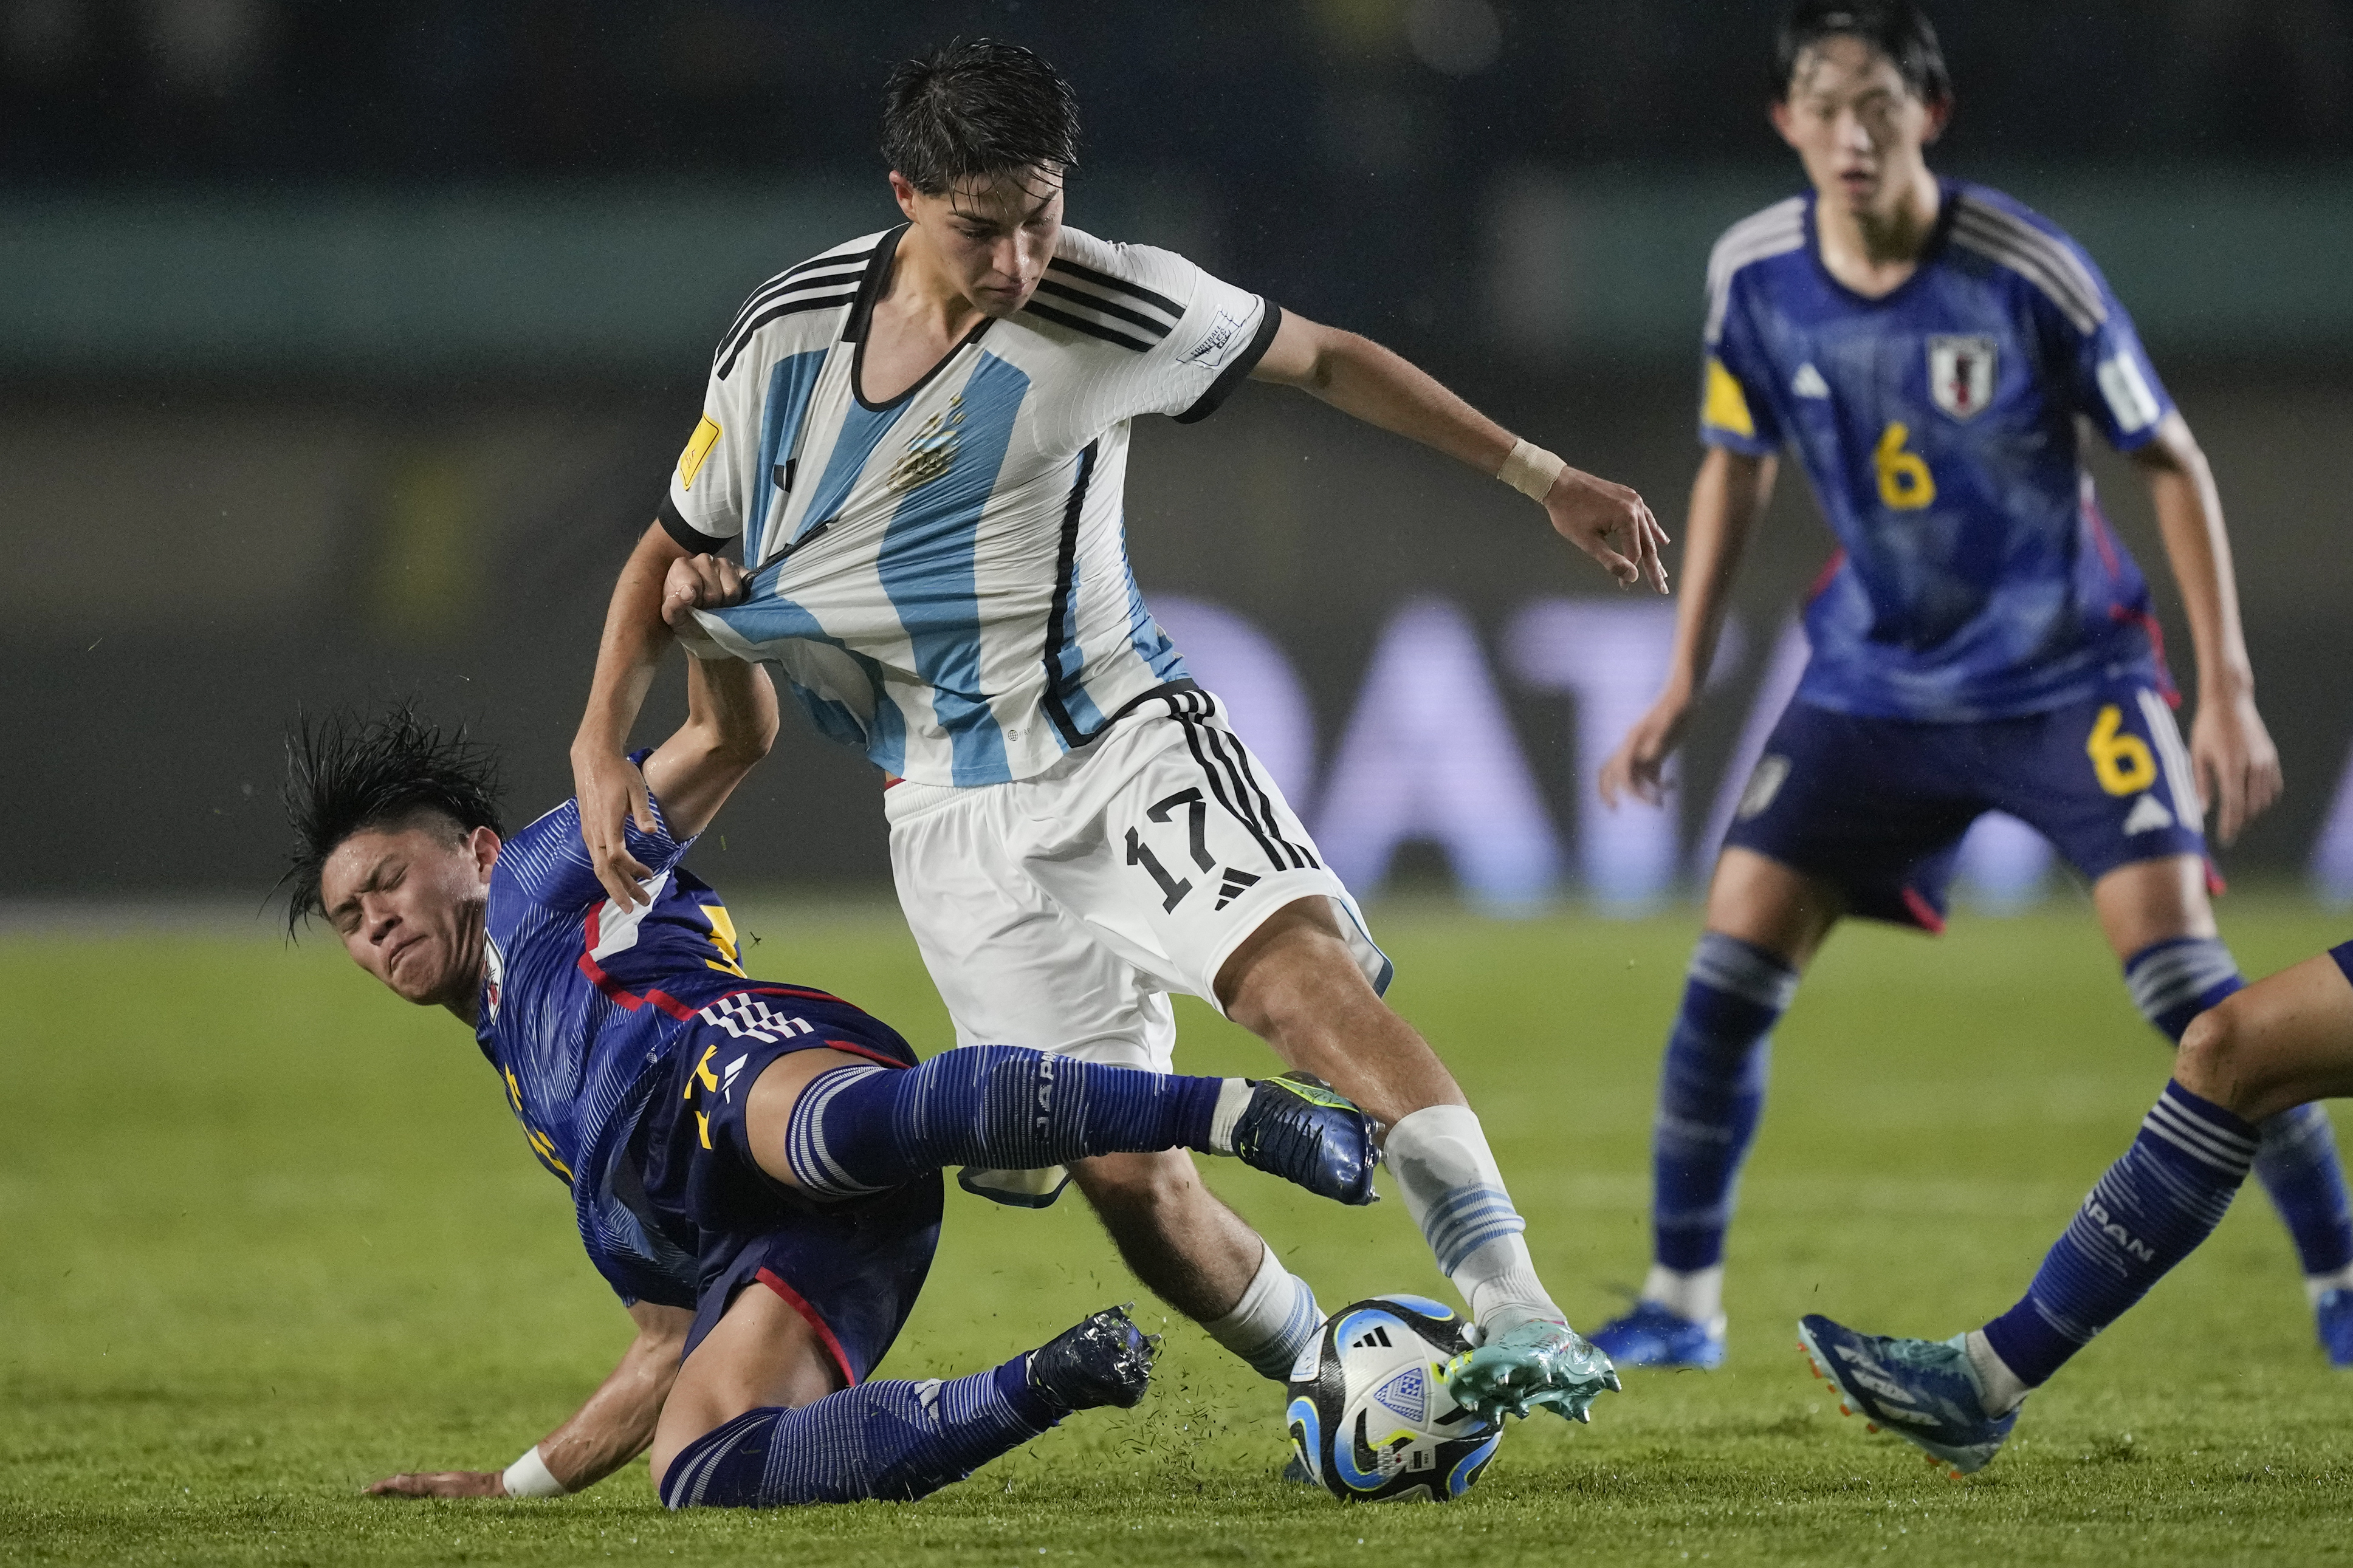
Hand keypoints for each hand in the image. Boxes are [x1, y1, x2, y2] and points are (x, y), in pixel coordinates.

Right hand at [364, 1470, 505, 1498]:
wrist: (502, 1490)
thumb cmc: (474, 1491)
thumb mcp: (445, 1487)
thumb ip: (421, 1484)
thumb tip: (395, 1479)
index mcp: (432, 1479)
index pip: (401, 1481)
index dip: (383, 1486)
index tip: (365, 1492)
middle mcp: (437, 1480)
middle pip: (406, 1483)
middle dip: (386, 1488)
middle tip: (369, 1494)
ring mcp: (445, 1485)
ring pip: (416, 1487)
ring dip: (398, 1491)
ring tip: (384, 1497)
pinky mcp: (453, 1491)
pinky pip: (427, 1492)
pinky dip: (414, 1495)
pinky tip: (413, 1501)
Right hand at [570, 745, 656, 909]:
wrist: (592, 760)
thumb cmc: (618, 773)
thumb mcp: (636, 788)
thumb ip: (643, 812)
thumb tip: (652, 831)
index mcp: (607, 823)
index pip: (616, 856)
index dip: (631, 870)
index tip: (649, 877)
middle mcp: (594, 832)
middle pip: (604, 870)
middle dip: (621, 890)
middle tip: (639, 906)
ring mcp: (589, 832)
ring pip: (601, 866)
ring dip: (618, 884)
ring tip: (636, 897)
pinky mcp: (589, 831)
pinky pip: (598, 858)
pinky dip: (611, 872)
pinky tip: (624, 876)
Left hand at [661, 554, 747, 629]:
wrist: (698, 617)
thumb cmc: (683, 615)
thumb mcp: (672, 617)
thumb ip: (673, 606)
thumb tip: (688, 593)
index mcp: (682, 566)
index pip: (694, 585)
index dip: (695, 601)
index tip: (692, 606)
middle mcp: (703, 560)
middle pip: (713, 591)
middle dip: (710, 605)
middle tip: (705, 608)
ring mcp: (723, 563)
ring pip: (732, 589)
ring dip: (725, 603)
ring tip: (717, 604)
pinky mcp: (740, 570)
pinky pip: (745, 583)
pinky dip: (742, 596)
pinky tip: (732, 600)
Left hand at [1545, 467, 1670, 593]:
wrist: (1559, 483)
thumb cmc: (1568, 513)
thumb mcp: (1587, 541)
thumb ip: (1610, 560)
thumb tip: (1632, 576)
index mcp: (1626, 517)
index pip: (1634, 553)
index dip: (1629, 572)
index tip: (1623, 587)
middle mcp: (1635, 507)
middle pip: (1647, 544)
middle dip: (1654, 568)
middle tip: (1661, 589)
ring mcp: (1633, 499)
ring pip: (1648, 532)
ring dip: (1654, 553)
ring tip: (1662, 571)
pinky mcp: (1629, 496)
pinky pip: (1645, 517)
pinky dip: (1653, 531)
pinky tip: (1662, 541)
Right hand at [1597, 690, 1692, 808]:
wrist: (1685, 695)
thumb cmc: (1678, 707)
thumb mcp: (1670, 721)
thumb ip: (1658, 739)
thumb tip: (1647, 758)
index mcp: (1632, 741)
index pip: (1619, 771)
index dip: (1621, 790)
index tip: (1630, 803)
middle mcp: (1632, 747)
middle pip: (1610, 773)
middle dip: (1609, 792)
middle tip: (1615, 810)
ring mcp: (1642, 750)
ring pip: (1633, 778)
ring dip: (1642, 793)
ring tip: (1659, 805)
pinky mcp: (1655, 753)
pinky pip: (1650, 775)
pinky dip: (1658, 785)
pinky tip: (1672, 785)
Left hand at [2189, 685, 2282, 845]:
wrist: (2230, 701)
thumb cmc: (2207, 727)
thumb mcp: (2197, 754)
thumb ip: (2200, 784)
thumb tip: (2202, 811)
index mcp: (2231, 765)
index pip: (2234, 805)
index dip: (2230, 825)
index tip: (2225, 840)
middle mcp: (2253, 765)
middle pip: (2251, 806)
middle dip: (2240, 821)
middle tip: (2228, 830)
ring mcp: (2266, 761)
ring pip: (2264, 799)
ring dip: (2252, 811)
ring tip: (2237, 816)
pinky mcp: (2271, 757)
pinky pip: (2273, 786)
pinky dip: (2264, 798)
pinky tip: (2251, 801)